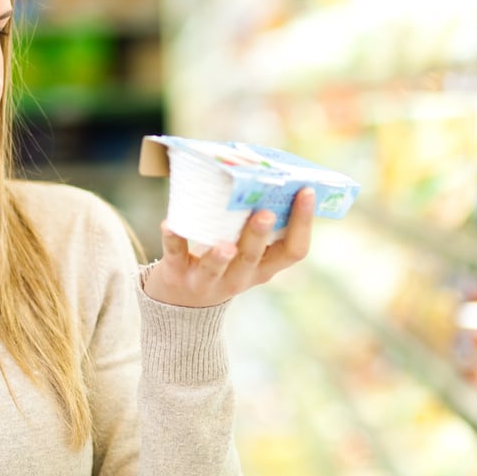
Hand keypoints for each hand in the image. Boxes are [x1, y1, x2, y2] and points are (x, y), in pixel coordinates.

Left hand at [143, 188, 314, 307]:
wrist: (179, 304)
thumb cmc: (220, 263)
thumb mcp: (245, 253)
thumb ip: (254, 225)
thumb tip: (263, 171)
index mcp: (263, 268)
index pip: (294, 251)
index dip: (304, 223)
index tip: (307, 191)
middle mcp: (239, 277)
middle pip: (253, 258)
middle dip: (259, 235)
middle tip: (266, 213)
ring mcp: (206, 280)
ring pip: (216, 268)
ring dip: (220, 255)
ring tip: (225, 244)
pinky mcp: (176, 274)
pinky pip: (175, 256)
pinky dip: (173, 239)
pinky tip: (169, 224)